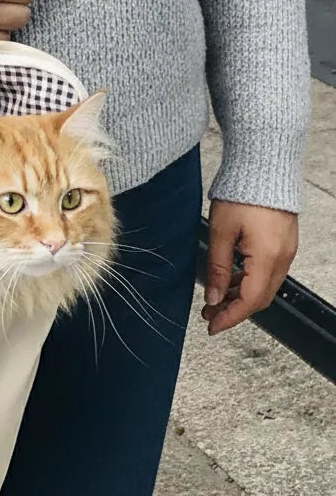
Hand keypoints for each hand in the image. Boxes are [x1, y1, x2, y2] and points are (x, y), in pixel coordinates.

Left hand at [203, 200, 298, 334]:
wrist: (263, 168)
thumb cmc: (241, 194)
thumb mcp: (220, 232)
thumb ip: (218, 268)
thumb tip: (214, 297)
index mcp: (268, 258)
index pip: (251, 301)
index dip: (231, 317)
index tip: (212, 326)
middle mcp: (283, 258)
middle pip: (260, 298)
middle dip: (234, 310)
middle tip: (209, 314)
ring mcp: (286, 251)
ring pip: (265, 286)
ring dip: (241, 296)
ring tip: (215, 299)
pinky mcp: (283, 244)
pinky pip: (268, 272)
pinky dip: (250, 281)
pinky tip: (231, 280)